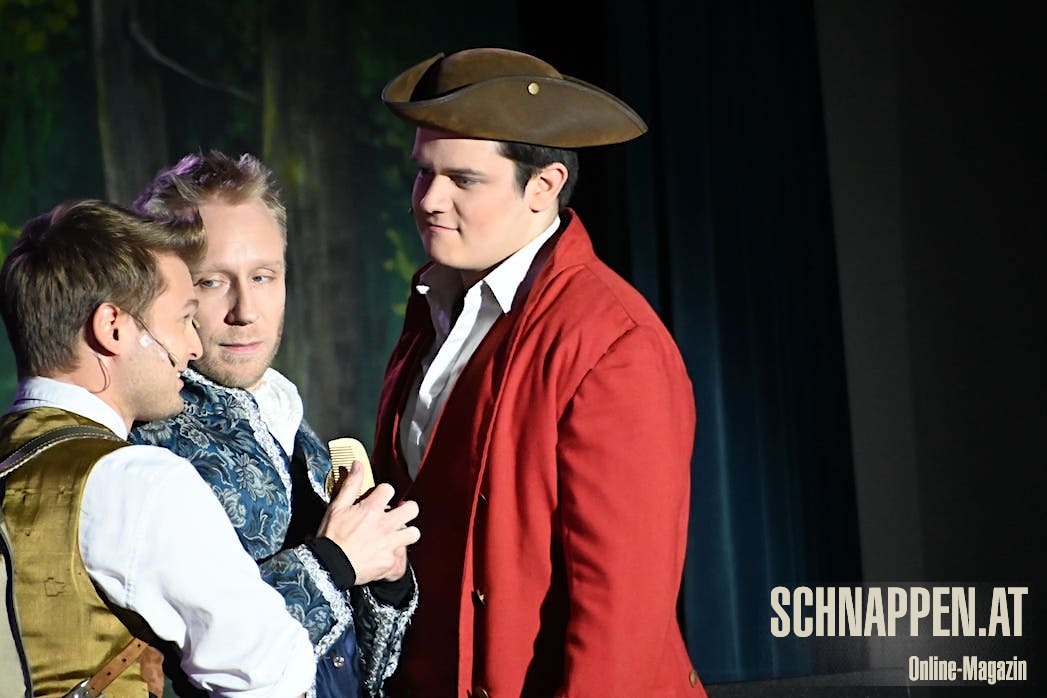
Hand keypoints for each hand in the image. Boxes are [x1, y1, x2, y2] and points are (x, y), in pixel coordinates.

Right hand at [316, 461, 419, 584]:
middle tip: (399, 512)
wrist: (329, 566)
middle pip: (411, 509)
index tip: (380, 497)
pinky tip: (387, 553)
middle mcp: (385, 524)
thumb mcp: (337, 507)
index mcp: (372, 509)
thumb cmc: (331, 537)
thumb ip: (350, 484)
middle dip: (406, 508)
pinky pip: (402, 556)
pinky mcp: (389, 561)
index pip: (390, 489)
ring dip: (407, 532)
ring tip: (398, 533)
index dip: (385, 492)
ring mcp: (390, 543)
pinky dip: (396, 555)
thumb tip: (358, 465)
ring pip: (414, 533)